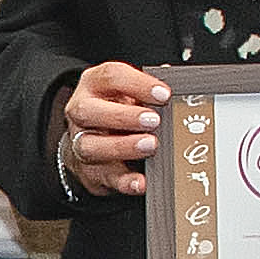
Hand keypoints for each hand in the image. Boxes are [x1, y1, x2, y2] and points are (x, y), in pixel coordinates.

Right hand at [60, 60, 166, 199]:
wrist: (92, 142)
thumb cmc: (116, 110)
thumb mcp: (129, 92)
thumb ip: (149, 87)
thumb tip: (177, 78)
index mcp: (94, 85)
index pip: (111, 76)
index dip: (137, 83)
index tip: (163, 94)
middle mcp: (82, 112)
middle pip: (90, 111)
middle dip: (123, 116)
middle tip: (153, 121)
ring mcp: (82, 142)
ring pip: (91, 146)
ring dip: (122, 146)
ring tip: (150, 146)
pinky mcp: (91, 171)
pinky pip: (106, 177)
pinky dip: (125, 181)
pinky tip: (141, 181)